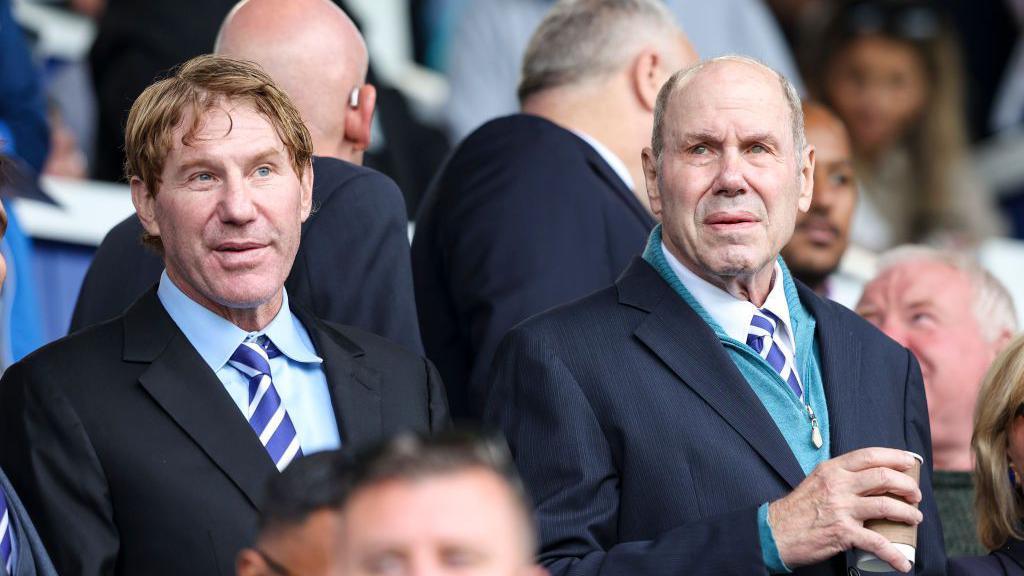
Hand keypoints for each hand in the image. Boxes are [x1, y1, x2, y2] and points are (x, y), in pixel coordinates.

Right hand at [767, 447, 922, 571]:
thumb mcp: (816, 481)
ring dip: (908, 513)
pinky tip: (902, 562)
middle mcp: (838, 485)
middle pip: (883, 477)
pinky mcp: (843, 533)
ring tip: (915, 518)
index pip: (869, 455)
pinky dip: (894, 554)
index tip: (910, 462)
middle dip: (907, 485)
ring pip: (885, 505)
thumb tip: (868, 478)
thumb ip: (839, 477)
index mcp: (832, 470)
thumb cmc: (797, 509)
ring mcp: (841, 509)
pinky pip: (876, 543)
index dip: (895, 457)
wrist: (776, 532)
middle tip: (915, 494)